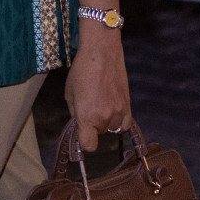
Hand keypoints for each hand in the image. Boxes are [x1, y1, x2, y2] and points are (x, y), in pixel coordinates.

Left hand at [65, 31, 131, 151]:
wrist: (102, 54)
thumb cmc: (81, 71)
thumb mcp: (70, 94)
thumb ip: (75, 114)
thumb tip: (80, 125)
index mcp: (87, 117)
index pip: (89, 145)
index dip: (84, 142)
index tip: (82, 135)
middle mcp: (105, 118)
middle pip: (99, 134)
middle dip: (92, 124)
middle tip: (88, 106)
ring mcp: (119, 113)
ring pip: (112, 128)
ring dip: (106, 121)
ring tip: (100, 102)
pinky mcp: (129, 106)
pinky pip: (125, 124)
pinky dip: (119, 120)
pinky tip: (112, 107)